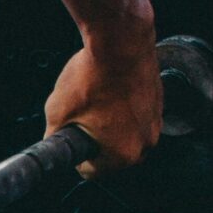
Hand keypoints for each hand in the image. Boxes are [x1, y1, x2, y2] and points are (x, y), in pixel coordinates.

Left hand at [44, 30, 162, 176]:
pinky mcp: (159, 103)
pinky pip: (136, 116)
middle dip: (95, 141)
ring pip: (125, 134)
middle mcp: (146, 143)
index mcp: (122, 154)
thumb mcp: (57, 112)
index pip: (90, 171)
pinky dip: (124, 109)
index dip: (74, 155)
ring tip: (96, 101)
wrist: (120, 42)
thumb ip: (54, 136)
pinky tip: (110, 91)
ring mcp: (156, 122)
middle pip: (111, 155)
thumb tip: (52, 141)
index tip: (70, 139)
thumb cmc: (92, 76)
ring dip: (111, 125)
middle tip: (81, 117)